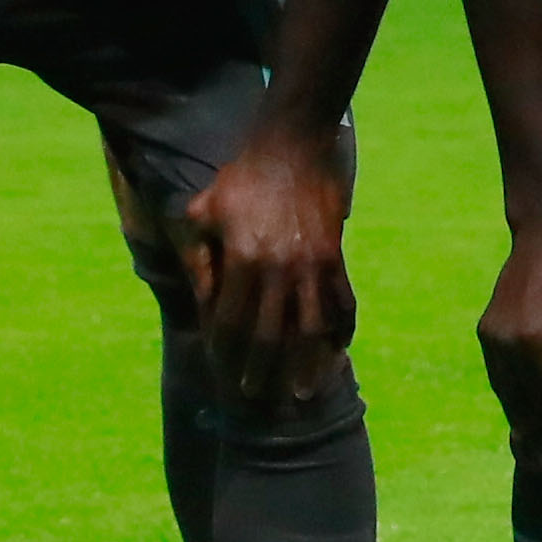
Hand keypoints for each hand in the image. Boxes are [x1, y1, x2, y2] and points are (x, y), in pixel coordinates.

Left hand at [179, 119, 357, 401]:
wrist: (293, 146)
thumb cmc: (241, 179)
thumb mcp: (204, 211)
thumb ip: (199, 258)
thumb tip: (202, 300)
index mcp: (243, 258)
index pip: (231, 322)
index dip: (225, 353)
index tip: (221, 373)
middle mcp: (279, 268)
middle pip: (270, 335)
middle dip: (262, 371)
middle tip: (256, 395)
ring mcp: (312, 264)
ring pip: (311, 328)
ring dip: (306, 364)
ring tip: (302, 391)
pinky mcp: (335, 256)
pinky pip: (342, 302)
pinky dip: (342, 330)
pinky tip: (338, 351)